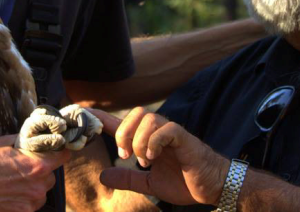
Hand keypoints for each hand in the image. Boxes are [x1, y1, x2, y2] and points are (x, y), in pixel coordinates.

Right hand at [0, 134, 70, 211]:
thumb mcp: (3, 142)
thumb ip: (25, 143)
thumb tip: (36, 138)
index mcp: (36, 166)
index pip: (63, 156)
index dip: (59, 149)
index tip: (54, 146)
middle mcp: (35, 188)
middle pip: (51, 175)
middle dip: (41, 168)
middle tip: (23, 162)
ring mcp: (26, 205)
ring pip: (40, 192)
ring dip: (32, 184)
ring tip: (11, 177)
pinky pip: (28, 204)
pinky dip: (21, 197)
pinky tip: (5, 190)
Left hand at [94, 107, 228, 206]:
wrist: (213, 187)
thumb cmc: (185, 181)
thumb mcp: (149, 183)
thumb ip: (128, 179)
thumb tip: (103, 176)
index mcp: (148, 140)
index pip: (122, 122)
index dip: (104, 118)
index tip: (87, 116)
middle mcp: (158, 131)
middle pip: (134, 113)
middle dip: (124, 133)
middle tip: (126, 156)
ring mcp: (172, 133)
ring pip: (149, 118)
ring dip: (139, 140)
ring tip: (144, 161)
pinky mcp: (185, 138)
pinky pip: (167, 128)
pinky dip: (155, 141)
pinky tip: (154, 158)